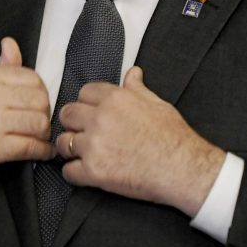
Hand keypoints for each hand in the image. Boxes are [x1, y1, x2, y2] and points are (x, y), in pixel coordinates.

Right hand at [0, 37, 53, 185]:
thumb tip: (10, 44)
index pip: (32, 78)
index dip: (41, 93)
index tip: (38, 104)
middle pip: (39, 100)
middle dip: (44, 114)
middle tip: (40, 123)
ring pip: (39, 123)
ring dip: (43, 134)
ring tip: (39, 137)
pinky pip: (31, 147)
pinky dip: (41, 151)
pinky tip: (42, 152)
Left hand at [57, 66, 224, 215]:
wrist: (183, 168)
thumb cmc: (173, 136)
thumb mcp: (157, 103)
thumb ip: (137, 88)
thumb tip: (132, 73)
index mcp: (115, 99)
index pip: (84, 92)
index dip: (87, 102)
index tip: (90, 112)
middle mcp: (100, 118)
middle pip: (67, 114)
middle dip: (73, 122)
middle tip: (82, 132)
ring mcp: (94, 145)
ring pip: (63, 143)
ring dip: (70, 148)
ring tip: (81, 153)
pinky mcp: (94, 171)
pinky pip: (68, 171)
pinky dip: (74, 173)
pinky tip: (85, 172)